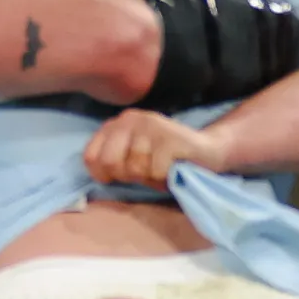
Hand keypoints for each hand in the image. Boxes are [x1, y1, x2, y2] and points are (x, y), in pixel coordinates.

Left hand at [82, 109, 224, 188]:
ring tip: (162, 168)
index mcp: (118, 123)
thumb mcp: (133, 156)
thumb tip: (100, 176)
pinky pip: (155, 172)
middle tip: (146, 172)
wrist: (208, 151)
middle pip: (110, 163)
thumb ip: (113, 159)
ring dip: (150, 178)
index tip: (120, 176)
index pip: (90, 156)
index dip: (103, 175)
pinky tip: (173, 169)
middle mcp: (131, 119)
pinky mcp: (170, 138)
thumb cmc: (165, 159)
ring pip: (135, 169)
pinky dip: (164, 179)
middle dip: (127, 176)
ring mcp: (151, 126)